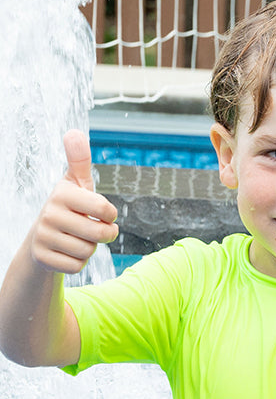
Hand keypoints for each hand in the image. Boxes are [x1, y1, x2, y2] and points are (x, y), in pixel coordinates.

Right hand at [30, 131, 118, 273]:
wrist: (44, 235)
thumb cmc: (70, 206)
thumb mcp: (77, 183)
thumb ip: (79, 159)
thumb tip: (73, 132)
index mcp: (62, 193)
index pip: (105, 209)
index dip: (110, 215)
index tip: (102, 213)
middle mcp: (48, 213)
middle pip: (99, 234)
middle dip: (105, 235)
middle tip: (96, 229)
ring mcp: (42, 236)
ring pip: (88, 252)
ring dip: (90, 248)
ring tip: (77, 238)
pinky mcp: (41, 258)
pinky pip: (76, 267)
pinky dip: (78, 263)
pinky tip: (67, 251)